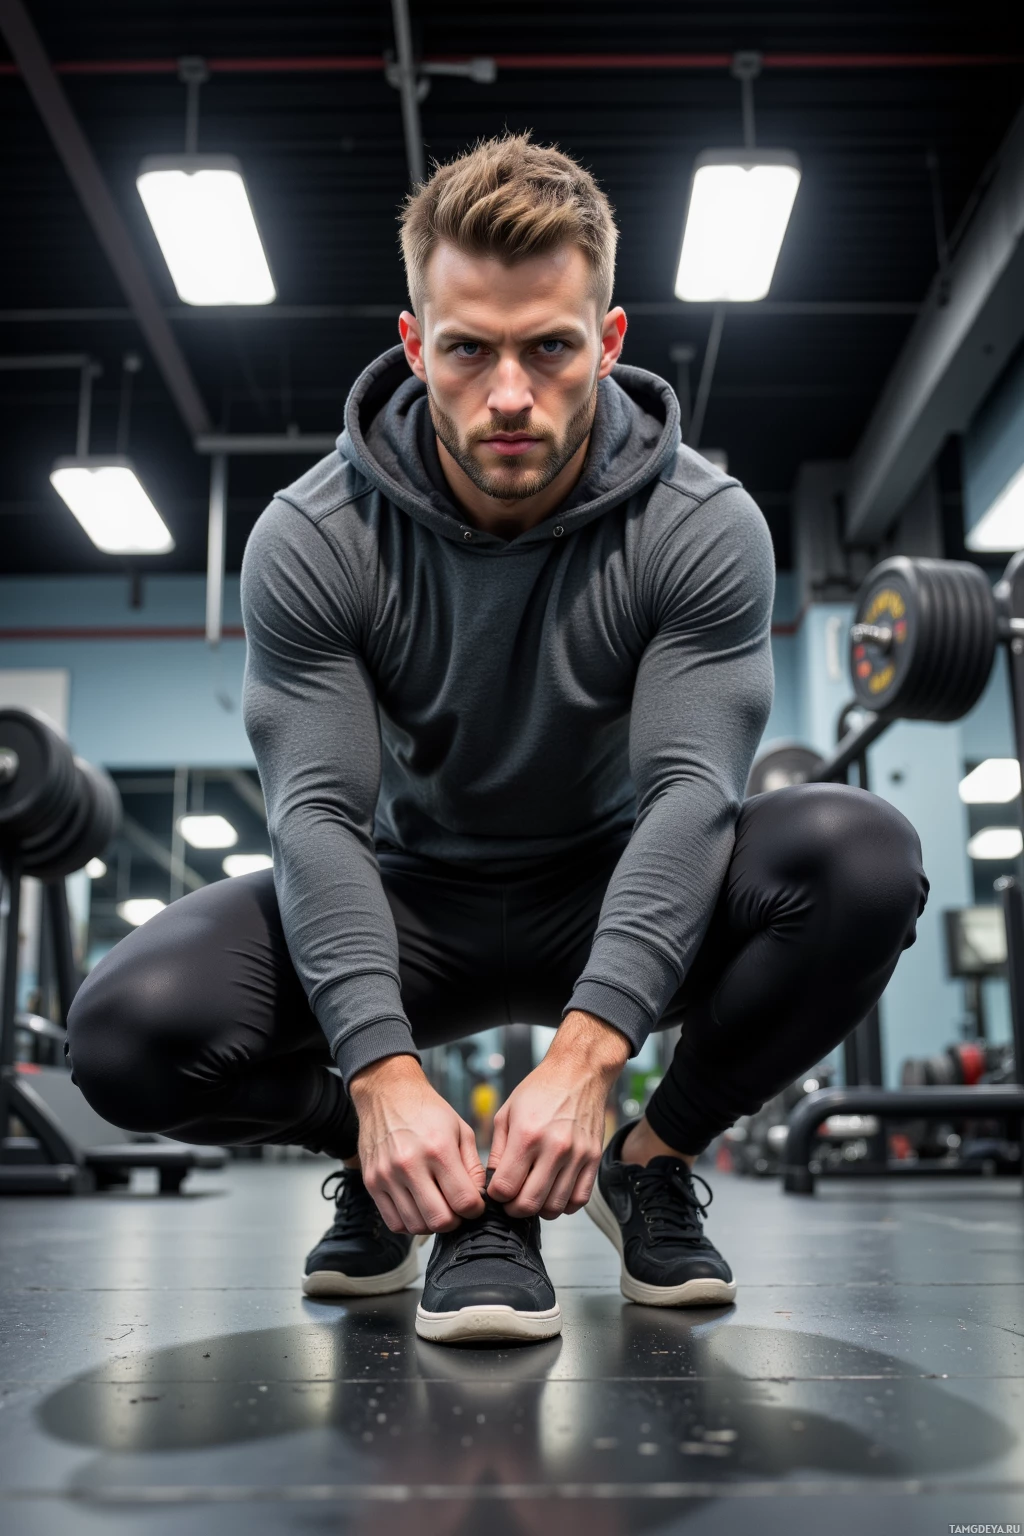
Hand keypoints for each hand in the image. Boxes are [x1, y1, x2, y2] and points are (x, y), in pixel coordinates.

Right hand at [349, 1056, 485, 1234]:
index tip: (474, 1204)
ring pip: (416, 1226)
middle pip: (440, 1220)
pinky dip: (410, 1223)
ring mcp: (387, 1175)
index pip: (464, 1201)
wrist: (387, 1094)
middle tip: (457, 1209)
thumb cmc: (426, 1110)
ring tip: (437, 1206)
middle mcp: (410, 1164)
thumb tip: (478, 1198)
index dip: (475, 1209)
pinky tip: (418, 1207)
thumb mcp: (461, 1130)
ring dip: (432, 1223)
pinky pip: (393, 1222)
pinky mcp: (371, 1182)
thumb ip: (473, 1167)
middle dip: (455, 1221)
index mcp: (438, 1148)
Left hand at [488, 1011, 629, 1219]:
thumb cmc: (540, 1089)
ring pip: (555, 1207)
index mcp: (527, 1135)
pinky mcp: (593, 1159)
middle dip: (514, 1209)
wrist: (578, 1073)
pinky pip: (579, 1200)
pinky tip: (554, 1192)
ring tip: (533, 1194)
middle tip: (512, 1200)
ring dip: (539, 1209)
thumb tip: (493, 1183)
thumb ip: (497, 1152)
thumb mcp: (507, 1114)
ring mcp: (577, 1155)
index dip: (496, 1195)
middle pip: (529, 1204)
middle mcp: (554, 1148)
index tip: (497, 1191)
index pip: (505, 1188)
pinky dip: (565, 1205)